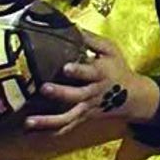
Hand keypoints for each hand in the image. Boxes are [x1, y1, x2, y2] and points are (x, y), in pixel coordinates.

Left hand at [24, 28, 156, 136]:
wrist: (131, 96)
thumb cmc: (117, 67)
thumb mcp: (110, 49)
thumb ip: (91, 40)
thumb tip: (71, 27)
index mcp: (101, 73)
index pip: (90, 72)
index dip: (79, 71)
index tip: (66, 67)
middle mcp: (93, 93)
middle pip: (77, 95)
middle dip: (61, 93)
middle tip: (44, 88)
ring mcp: (86, 108)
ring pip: (68, 117)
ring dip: (48, 121)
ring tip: (29, 122)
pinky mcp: (82, 117)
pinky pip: (66, 127)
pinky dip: (49, 131)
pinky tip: (31, 132)